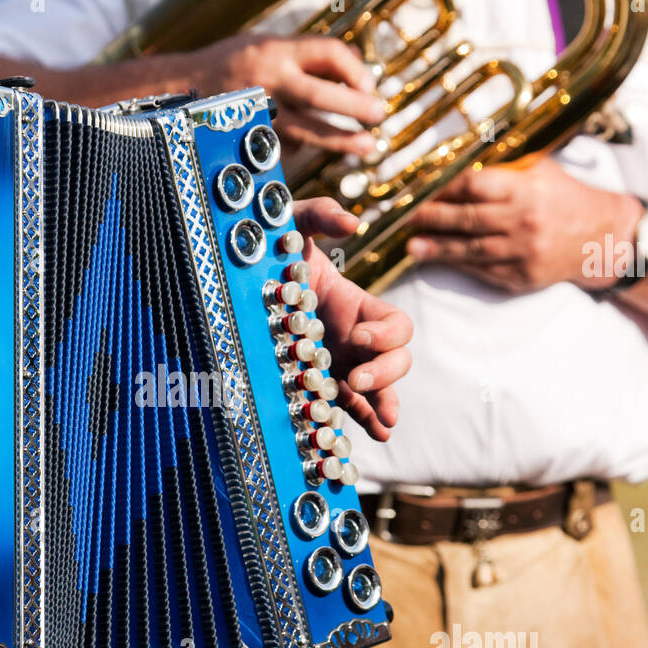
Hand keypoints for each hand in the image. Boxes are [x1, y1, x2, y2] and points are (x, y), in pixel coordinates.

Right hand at [186, 35, 385, 154]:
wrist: (179, 90)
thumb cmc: (229, 65)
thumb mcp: (265, 46)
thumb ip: (305, 56)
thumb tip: (353, 70)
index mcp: (275, 51)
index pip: (329, 54)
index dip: (355, 70)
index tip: (369, 85)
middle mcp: (268, 81)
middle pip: (324, 95)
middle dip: (357, 107)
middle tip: (378, 115)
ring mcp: (258, 113)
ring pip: (310, 130)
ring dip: (343, 140)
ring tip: (366, 146)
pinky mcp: (252, 138)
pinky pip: (287, 143)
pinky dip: (302, 143)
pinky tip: (307, 142)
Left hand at [293, 198, 412, 440]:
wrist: (250, 278)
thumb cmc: (277, 248)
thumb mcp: (294, 225)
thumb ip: (319, 214)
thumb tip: (351, 225)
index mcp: (359, 307)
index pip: (396, 325)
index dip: (387, 334)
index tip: (358, 334)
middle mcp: (358, 340)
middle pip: (397, 362)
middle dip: (384, 373)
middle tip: (355, 378)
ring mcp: (343, 365)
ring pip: (379, 391)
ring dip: (381, 404)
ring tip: (382, 423)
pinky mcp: (323, 384)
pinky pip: (351, 406)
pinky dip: (363, 420)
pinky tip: (373, 434)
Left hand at [405, 160, 640, 292]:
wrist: (604, 238)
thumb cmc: (566, 197)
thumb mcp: (541, 171)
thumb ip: (504, 168)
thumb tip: (457, 163)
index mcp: (526, 189)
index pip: (474, 186)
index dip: (444, 187)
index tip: (420, 188)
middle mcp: (523, 221)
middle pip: (467, 218)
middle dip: (432, 218)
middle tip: (404, 218)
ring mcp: (522, 252)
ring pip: (470, 249)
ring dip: (437, 247)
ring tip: (411, 245)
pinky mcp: (522, 277)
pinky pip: (483, 270)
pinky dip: (459, 264)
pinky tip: (439, 259)